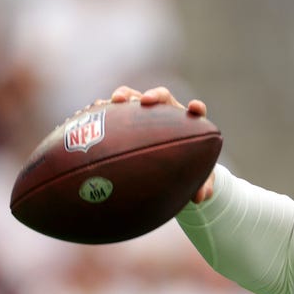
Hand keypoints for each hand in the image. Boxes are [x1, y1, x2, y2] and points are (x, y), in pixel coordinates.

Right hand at [109, 85, 214, 202]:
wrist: (164, 167)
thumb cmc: (183, 169)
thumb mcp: (195, 181)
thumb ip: (202, 187)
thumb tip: (200, 198)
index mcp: (187, 124)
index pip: (195, 112)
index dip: (196, 108)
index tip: (195, 108)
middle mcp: (166, 113)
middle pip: (162, 97)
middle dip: (155, 96)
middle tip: (146, 101)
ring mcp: (144, 113)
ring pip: (135, 98)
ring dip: (126, 95)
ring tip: (115, 100)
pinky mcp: (126, 118)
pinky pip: (113, 110)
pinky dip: (104, 109)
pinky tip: (91, 114)